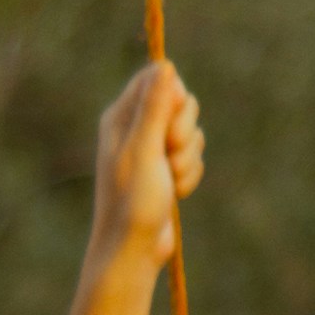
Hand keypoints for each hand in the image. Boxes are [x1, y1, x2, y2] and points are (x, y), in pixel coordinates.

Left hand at [91, 60, 203, 268]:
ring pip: (191, 132)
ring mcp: (152, 150)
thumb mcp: (144, 149)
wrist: (133, 248)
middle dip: (185, 130)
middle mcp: (135, 128)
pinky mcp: (166, 169)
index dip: (174, 95)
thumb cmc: (133, 200)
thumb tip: (165, 65)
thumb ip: (155, 107)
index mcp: (120, 116)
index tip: (172, 120)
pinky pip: (193, 157)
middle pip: (180, 102)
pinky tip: (176, 193)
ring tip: (170, 180)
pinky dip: (190, 174)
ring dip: (188, 158)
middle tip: (170, 155)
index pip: (155, 78)